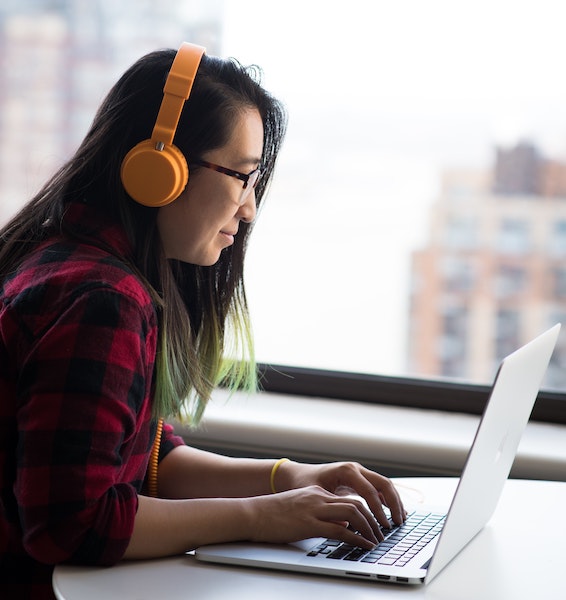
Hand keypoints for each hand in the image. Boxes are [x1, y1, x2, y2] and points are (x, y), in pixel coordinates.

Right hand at [248, 485, 380, 548]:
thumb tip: (343, 526)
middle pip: (355, 504)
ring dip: (368, 528)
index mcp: (316, 492)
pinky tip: (364, 546)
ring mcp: (314, 509)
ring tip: (376, 541)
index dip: (366, 511)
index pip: (348, 498)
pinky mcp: (309, 524)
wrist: (252, 513)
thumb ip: (322, 514)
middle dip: (373, 519)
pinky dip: (357, 539)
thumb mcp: (301, 508)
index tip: (375, 523)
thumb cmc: (272, 514)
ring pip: (352, 513)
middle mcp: (318, 497)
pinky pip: (340, 531)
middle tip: (382, 533)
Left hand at [274, 460, 405, 531]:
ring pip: (384, 485)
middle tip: (399, 523)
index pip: (370, 491)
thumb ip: (333, 507)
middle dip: (394, 503)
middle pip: (384, 484)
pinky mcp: (360, 479)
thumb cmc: (304, 484)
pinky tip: (393, 514)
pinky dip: (388, 500)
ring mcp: (359, 472)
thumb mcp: (317, 495)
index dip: (379, 510)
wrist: (297, 475)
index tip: (384, 526)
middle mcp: (356, 469)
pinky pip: (379, 488)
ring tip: (400, 520)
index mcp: (346, 471)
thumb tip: (348, 525)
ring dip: (394, 501)